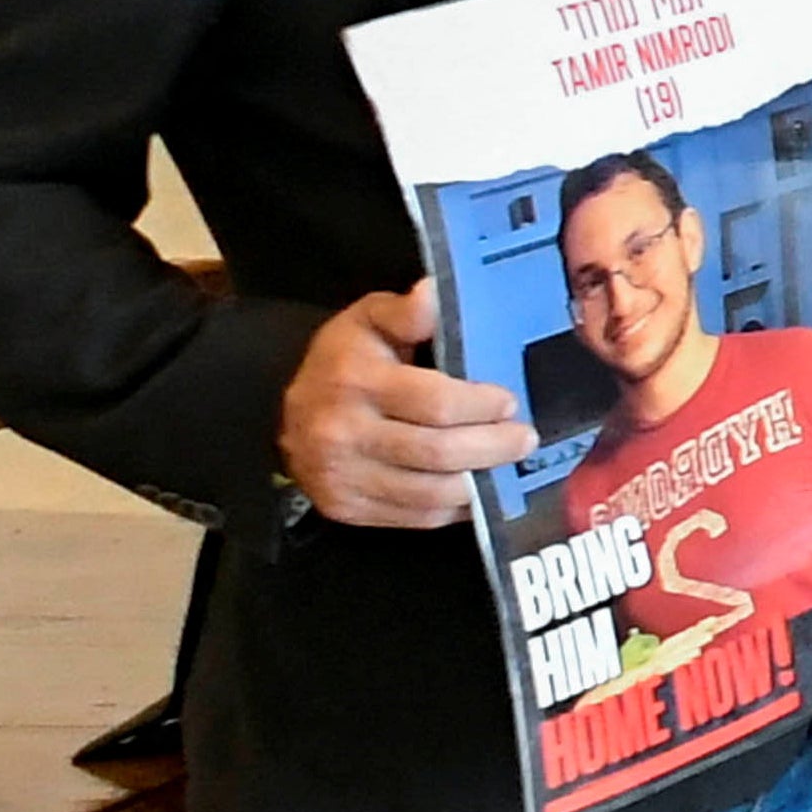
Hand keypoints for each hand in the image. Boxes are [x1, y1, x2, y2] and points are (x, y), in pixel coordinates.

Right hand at [279, 282, 528, 527]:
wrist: (286, 412)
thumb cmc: (343, 360)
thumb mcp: (368, 321)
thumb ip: (406, 312)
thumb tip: (434, 292)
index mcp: (354, 380)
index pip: (434, 403)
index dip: (480, 406)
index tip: (509, 403)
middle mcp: (343, 432)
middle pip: (438, 453)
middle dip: (492, 448)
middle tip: (525, 440)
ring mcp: (342, 476)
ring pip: (430, 494)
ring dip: (480, 483)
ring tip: (507, 465)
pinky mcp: (345, 508)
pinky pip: (414, 518)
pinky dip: (454, 509)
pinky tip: (477, 491)